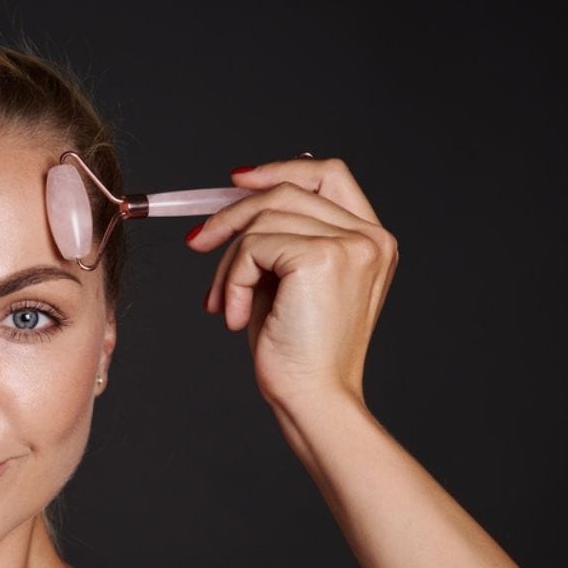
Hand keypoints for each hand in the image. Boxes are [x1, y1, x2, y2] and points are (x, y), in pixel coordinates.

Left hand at [185, 157, 397, 409]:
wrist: (312, 399)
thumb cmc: (296, 352)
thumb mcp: (286, 282)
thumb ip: (276, 239)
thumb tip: (237, 197)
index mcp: (371, 241)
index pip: (329, 176)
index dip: (281, 168)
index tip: (235, 181)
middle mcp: (370, 238)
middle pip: (288, 190)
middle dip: (232, 213)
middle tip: (196, 242)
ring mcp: (352, 244)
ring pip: (263, 217)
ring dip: (227, 261)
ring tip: (221, 302)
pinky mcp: (322, 257)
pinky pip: (252, 246)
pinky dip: (231, 279)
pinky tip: (233, 315)